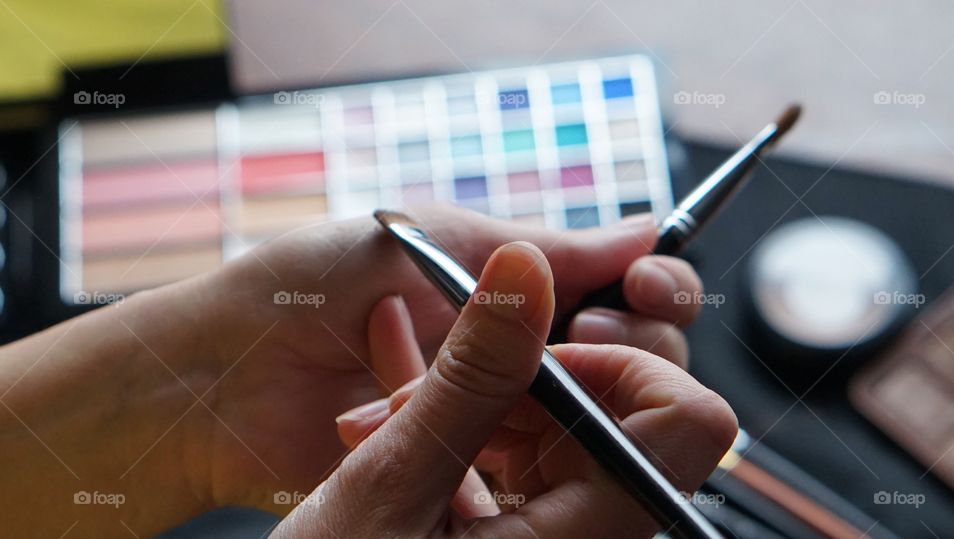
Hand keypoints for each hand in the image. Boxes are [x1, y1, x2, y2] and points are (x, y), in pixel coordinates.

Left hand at [198, 204, 705, 512]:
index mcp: (519, 287)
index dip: (655, 291)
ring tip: (513, 377)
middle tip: (583, 334)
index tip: (649, 286)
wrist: (228, 372)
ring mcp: (500, 417)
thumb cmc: (318, 284)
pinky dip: (525, 449)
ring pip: (593, 422)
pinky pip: (534, 473)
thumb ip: (546, 246)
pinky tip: (487, 432)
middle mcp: (521, 353)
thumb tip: (644, 230)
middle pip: (631, 361)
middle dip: (629, 345)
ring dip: (569, 398)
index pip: (628, 295)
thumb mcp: (438, 240)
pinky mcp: (471, 474)